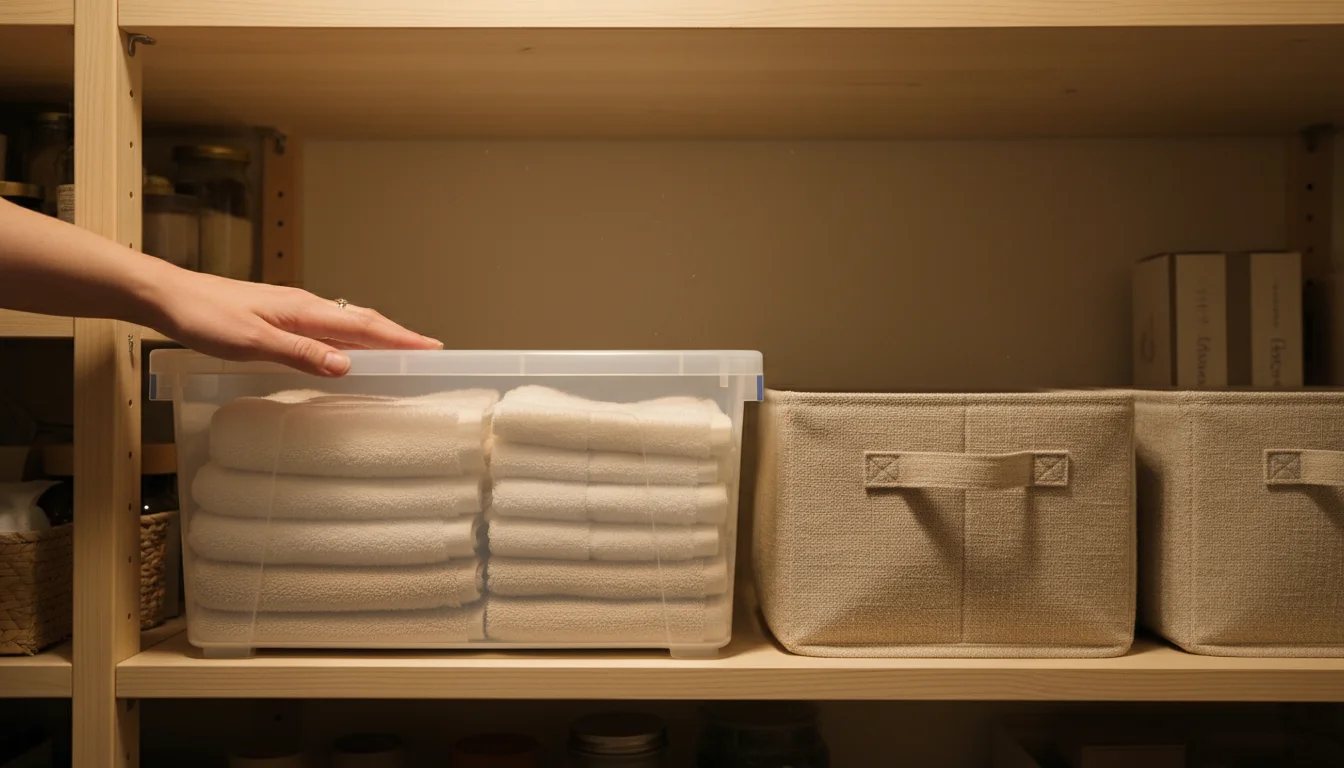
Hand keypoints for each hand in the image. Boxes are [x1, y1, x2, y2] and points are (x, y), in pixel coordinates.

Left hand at [146, 270, 441, 376]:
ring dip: (375, 336)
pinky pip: (325, 326)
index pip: (363, 326)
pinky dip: (347, 337)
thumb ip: (300, 353)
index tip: (431, 347)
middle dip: (397, 336)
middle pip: (362, 321)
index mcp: (303, 311)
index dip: (399, 339)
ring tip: (398, 351)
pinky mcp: (277, 314)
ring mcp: (290, 309)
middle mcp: (303, 306)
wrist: (167, 296)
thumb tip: (347, 365)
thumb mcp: (252, 342)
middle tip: (427, 351)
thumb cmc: (203, 317)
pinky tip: (344, 348)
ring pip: (344, 323)